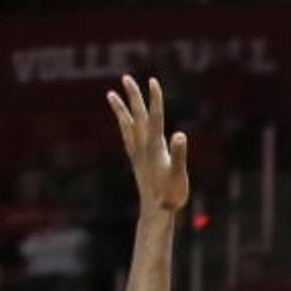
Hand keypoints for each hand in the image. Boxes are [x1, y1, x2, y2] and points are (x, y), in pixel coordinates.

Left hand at [107, 75, 189, 212]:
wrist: (156, 213)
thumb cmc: (170, 196)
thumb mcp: (179, 176)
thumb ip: (179, 155)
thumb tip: (179, 135)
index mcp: (155, 148)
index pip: (155, 118)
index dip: (155, 99)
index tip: (153, 80)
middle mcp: (143, 148)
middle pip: (137, 117)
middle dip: (133, 97)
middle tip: (126, 78)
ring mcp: (138, 154)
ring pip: (127, 126)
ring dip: (120, 109)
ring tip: (111, 94)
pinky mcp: (136, 162)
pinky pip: (127, 138)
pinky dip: (123, 125)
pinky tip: (121, 122)